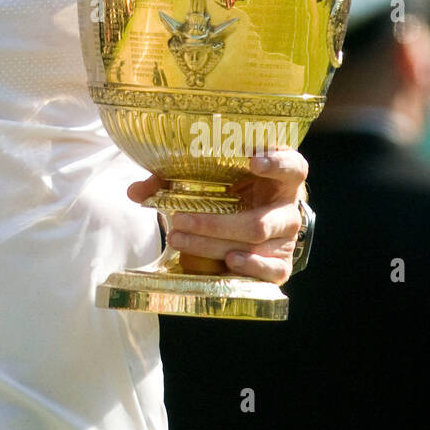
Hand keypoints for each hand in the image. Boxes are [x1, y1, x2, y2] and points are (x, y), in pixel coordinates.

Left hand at [128, 149, 307, 285]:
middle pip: (261, 219)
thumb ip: (173, 180)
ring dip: (216, 242)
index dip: (276, 163)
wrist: (254, 220)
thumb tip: (135, 192)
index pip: (293, 167)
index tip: (250, 160)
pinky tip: (228, 261)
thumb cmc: (231, 193)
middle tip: (180, 218)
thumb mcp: (210, 180)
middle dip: (216, 222)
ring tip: (181, 239)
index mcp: (279, 178)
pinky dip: (251, 266)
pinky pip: (273, 269)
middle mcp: (288, 208)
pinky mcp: (283, 264)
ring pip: (256, 243)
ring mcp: (287, 238)